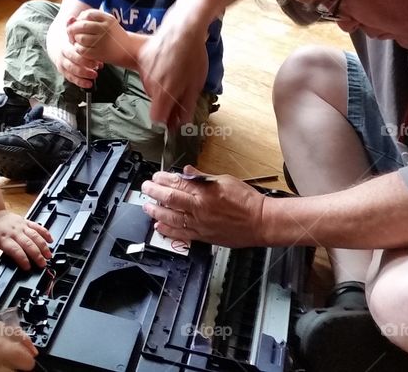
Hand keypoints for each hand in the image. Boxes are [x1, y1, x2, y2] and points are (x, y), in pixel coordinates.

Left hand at [0, 210, 52, 271]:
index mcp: (3, 239)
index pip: (15, 250)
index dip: (22, 259)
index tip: (27, 267)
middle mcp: (14, 232)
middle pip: (28, 244)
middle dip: (37, 255)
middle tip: (42, 264)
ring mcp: (21, 226)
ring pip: (35, 235)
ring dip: (43, 246)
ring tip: (49, 255)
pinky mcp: (26, 221)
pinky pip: (37, 226)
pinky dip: (45, 232)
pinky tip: (51, 240)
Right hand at [47, 14, 100, 88]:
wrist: (56, 45)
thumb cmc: (68, 38)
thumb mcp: (70, 32)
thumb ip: (72, 26)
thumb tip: (71, 17)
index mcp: (64, 47)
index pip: (73, 54)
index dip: (84, 58)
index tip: (96, 60)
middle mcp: (62, 58)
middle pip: (72, 65)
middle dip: (84, 68)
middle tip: (97, 67)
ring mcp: (62, 66)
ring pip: (71, 73)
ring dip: (83, 75)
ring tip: (95, 76)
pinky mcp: (64, 72)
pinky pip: (71, 79)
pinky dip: (79, 82)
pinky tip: (89, 84)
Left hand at [66, 10, 129, 64]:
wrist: (130, 50)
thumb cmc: (114, 37)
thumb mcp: (106, 24)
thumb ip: (89, 19)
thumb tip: (70, 19)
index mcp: (108, 18)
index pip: (87, 14)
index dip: (79, 19)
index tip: (80, 24)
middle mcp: (106, 28)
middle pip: (81, 25)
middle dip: (73, 29)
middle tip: (72, 34)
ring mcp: (103, 41)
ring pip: (80, 38)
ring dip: (75, 40)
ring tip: (79, 41)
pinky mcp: (100, 53)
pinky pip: (82, 49)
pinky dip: (79, 49)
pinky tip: (83, 49)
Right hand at [138, 0, 209, 127]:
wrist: (183, 28)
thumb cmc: (193, 56)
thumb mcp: (196, 84)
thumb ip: (187, 105)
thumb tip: (182, 122)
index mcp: (163, 93)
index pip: (156, 118)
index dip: (165, 119)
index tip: (174, 115)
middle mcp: (149, 84)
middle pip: (155, 102)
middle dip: (167, 100)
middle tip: (182, 89)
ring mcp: (143, 71)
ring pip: (151, 88)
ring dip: (162, 86)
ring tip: (177, 72)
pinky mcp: (142, 59)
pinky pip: (148, 74)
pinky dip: (156, 74)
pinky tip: (168, 63)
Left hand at [140, 165, 266, 247]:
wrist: (261, 222)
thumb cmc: (247, 201)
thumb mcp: (225, 180)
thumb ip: (203, 177)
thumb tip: (187, 170)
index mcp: (206, 191)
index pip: (179, 183)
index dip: (164, 179)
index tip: (156, 176)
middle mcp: (200, 208)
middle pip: (171, 198)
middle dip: (155, 192)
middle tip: (146, 188)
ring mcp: (200, 224)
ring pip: (172, 217)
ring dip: (156, 211)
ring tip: (147, 207)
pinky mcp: (203, 237)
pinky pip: (181, 234)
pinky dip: (168, 230)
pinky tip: (159, 226)